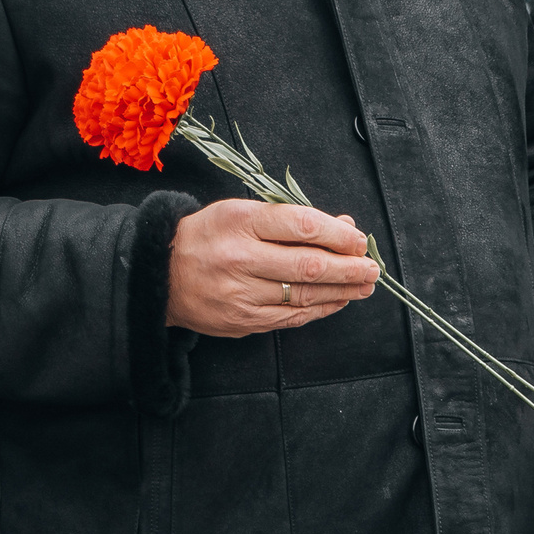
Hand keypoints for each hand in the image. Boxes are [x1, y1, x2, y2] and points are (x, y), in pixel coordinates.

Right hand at [165, 199, 379, 337]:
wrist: (161, 274)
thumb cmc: (208, 236)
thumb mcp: (243, 212)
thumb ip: (291, 219)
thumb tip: (343, 228)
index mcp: (240, 222)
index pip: (301, 226)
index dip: (338, 235)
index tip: (359, 239)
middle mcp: (240, 258)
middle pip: (309, 265)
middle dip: (348, 267)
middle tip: (372, 268)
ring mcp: (241, 294)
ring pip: (304, 295)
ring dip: (342, 291)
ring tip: (364, 285)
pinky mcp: (243, 320)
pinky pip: (291, 317)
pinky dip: (320, 309)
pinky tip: (338, 301)